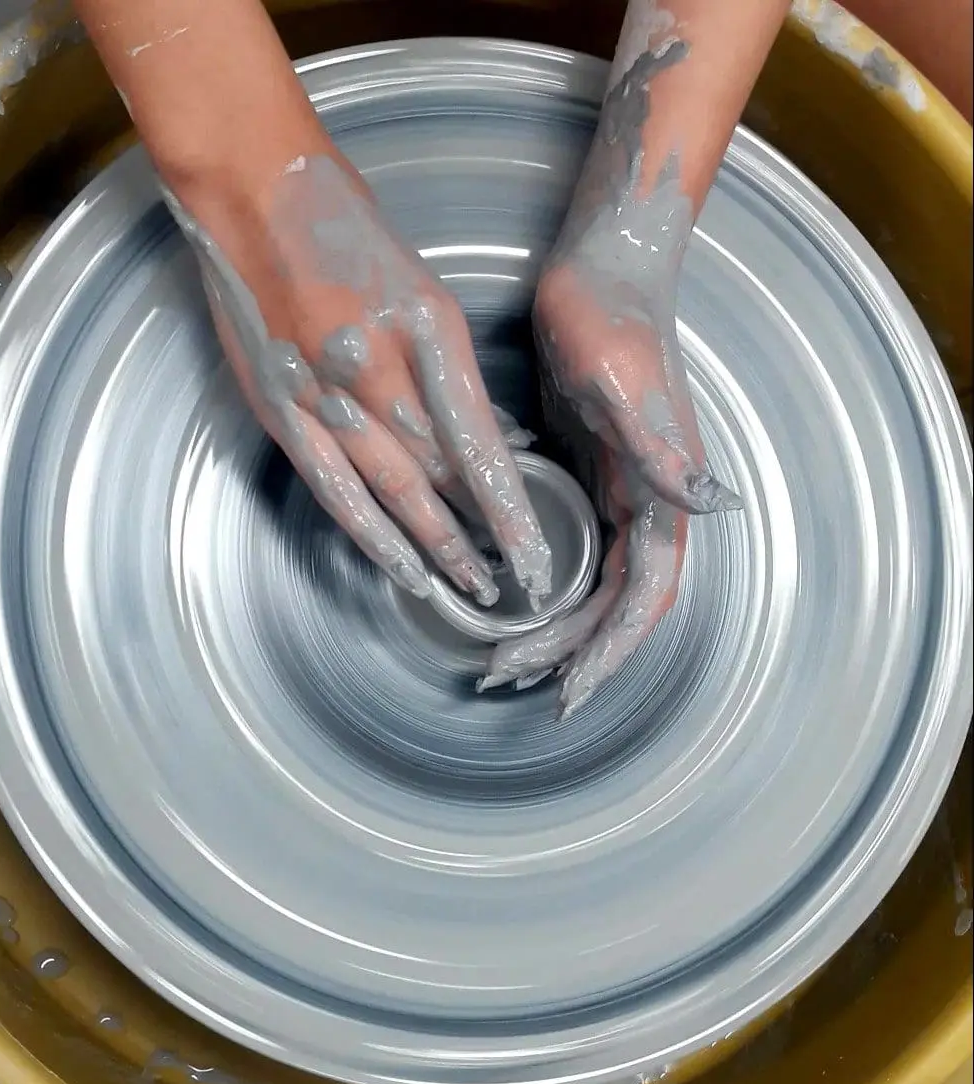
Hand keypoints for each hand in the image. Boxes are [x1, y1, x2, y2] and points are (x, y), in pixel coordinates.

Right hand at [165, 149, 552, 606]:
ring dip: (435, 546)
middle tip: (519, 580)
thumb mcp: (421, 286)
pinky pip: (333, 486)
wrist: (251, 189)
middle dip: (484, 534)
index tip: (536, 547)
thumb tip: (490, 436)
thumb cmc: (343, 226)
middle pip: (441, 473)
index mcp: (425, 327)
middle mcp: (375, 367)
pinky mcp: (281, 407)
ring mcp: (322, 392)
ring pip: (391, 491)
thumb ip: (449, 366)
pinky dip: (370, 533)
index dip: (509, 505)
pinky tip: (400, 566)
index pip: (479, 441)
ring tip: (469, 588)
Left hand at [479, 258, 740, 715]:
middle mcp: (648, 501)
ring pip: (595, 582)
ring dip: (557, 626)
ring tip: (505, 655)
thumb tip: (703, 504)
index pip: (644, 594)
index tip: (572, 688)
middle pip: (614, 602)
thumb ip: (659, 446)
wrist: (603, 269)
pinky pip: (579, 549)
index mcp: (662, 491)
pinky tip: (522, 599)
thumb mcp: (624, 380)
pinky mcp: (594, 474)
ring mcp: (622, 491)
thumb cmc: (613, 316)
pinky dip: (552, 585)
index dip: (610, 647)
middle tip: (508, 676)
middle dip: (569, 648)